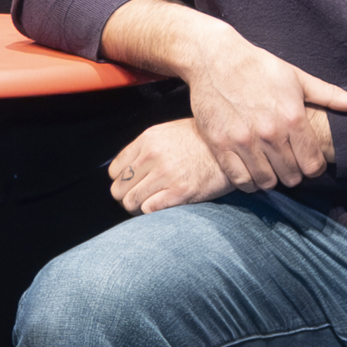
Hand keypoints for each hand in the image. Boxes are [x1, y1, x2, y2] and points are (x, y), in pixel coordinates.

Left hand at [107, 119, 235, 213]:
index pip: (115, 171)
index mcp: (148, 140)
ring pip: (131, 202)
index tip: (131, 186)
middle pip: (119, 189)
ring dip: (138, 208)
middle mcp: (153, 156)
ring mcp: (166, 174)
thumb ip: (146, 148)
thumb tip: (128, 170)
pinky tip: (162, 208)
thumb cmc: (201, 142)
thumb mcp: (168, 133)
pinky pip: (149, 210)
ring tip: (150, 205)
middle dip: (127, 197)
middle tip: (139, 199)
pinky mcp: (180, 192)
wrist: (231, 149)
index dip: (121, 182)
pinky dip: (151, 213)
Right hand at [186, 33, 346, 190]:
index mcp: (293, 117)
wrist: (215, 58)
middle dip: (294, 173)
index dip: (315, 167)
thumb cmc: (260, 67)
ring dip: (272, 178)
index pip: (313, 164)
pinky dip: (249, 181)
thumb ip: (332, 96)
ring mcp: (243, 141)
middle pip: (292, 177)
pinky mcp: (220, 146)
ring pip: (267, 182)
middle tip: (290, 164)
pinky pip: (240, 180)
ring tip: (271, 167)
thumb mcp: (298, 78)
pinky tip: (252, 170)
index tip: (309, 161)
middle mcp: (270, 132)